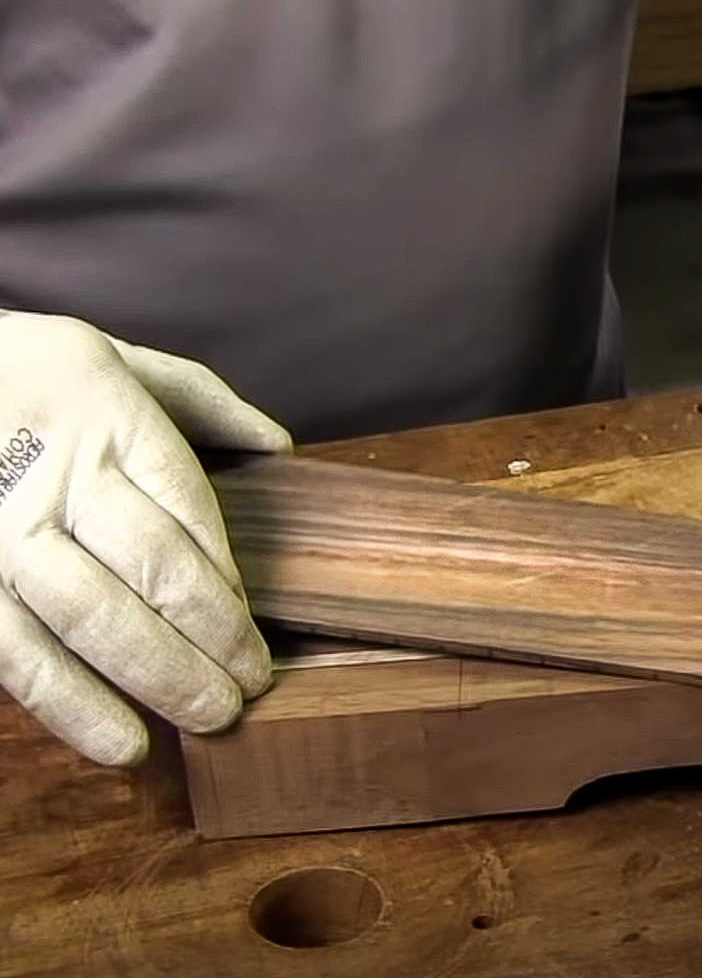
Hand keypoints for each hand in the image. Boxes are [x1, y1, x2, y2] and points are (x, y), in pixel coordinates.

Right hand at [0, 312, 291, 763]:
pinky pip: (16, 651)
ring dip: (158, 673)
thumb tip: (279, 448)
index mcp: (104, 413)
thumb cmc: (16, 370)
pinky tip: (121, 741)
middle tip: (253, 685)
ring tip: (212, 716)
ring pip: (91, 614)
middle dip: (211, 633)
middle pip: (152, 564)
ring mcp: (0, 532)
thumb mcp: (107, 355)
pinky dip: (70, 704)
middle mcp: (52, 475)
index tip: (257, 623)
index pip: (186, 502)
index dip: (226, 572)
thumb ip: (195, 400)